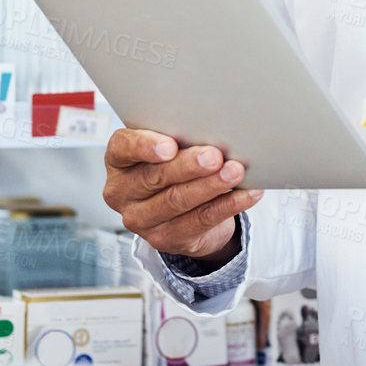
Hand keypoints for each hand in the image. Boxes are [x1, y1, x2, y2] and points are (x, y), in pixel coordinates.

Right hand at [103, 128, 263, 261]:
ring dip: (211, 185)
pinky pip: (199, 221)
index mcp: (118, 160)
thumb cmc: (175, 164)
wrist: (183, 208)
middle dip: (188, 166)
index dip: (145, 146)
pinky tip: (247, 194)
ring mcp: (140, 219)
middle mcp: (122, 192)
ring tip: (235, 172)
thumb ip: (180, 137)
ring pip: (177, 201)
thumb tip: (214, 127)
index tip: (170, 145)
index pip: (123, 148)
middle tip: (215, 156)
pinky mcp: (164, 239)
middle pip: (154, 176)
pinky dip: (227, 205)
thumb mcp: (171, 146)